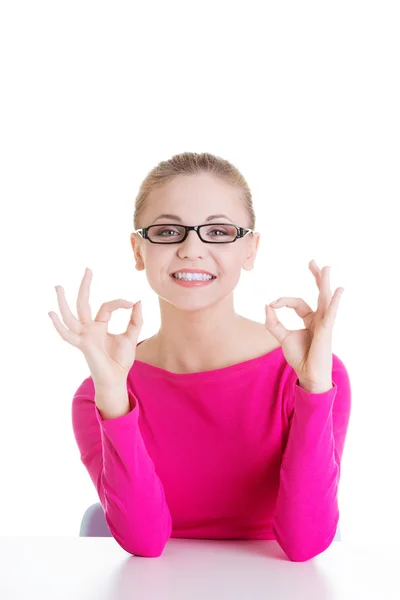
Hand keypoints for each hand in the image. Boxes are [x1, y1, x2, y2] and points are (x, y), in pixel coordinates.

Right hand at [48, 268, 142, 386]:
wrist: (117, 378)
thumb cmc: (121, 360)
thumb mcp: (132, 336)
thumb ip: (135, 319)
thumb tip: (137, 300)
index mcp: (100, 325)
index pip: (106, 306)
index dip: (119, 302)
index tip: (131, 302)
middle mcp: (89, 329)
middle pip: (84, 303)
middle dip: (85, 286)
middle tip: (88, 270)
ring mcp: (84, 336)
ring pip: (71, 316)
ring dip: (64, 302)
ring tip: (58, 286)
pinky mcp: (83, 345)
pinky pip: (68, 335)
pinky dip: (59, 326)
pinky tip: (51, 314)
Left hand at [264, 260, 343, 389]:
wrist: (308, 374)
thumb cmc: (299, 357)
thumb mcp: (281, 337)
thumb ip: (273, 322)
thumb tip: (267, 305)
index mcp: (311, 319)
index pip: (297, 302)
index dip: (283, 301)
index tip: (272, 304)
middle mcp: (320, 318)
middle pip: (318, 293)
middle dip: (317, 277)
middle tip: (314, 262)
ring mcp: (324, 323)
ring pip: (325, 299)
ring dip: (324, 282)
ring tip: (326, 267)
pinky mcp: (326, 331)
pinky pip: (330, 314)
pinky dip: (334, 302)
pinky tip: (338, 290)